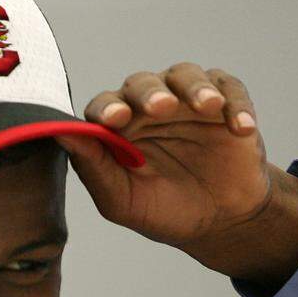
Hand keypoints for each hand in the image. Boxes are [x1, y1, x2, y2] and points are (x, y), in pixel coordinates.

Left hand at [63, 64, 297, 287]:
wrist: (217, 222)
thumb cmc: (162, 209)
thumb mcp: (121, 199)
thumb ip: (92, 167)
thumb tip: (57, 134)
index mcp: (117, 127)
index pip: (104, 106)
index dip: (108, 109)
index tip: (115, 119)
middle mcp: (148, 106)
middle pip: (143, 83)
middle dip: (150, 93)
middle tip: (161, 107)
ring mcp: (187, 101)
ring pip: (186, 75)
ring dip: (196, 87)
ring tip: (208, 106)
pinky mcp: (226, 102)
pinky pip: (230, 89)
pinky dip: (236, 104)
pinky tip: (240, 129)